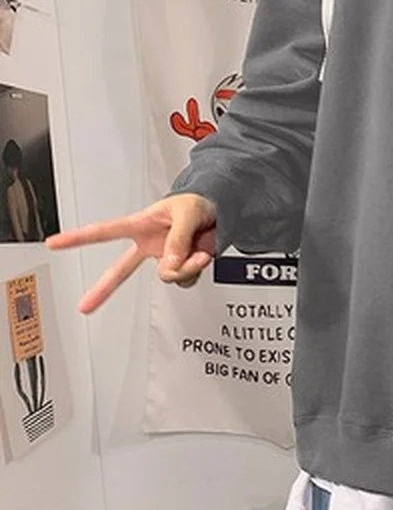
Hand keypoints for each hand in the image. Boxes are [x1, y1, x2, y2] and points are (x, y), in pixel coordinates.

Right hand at [44, 193, 217, 314]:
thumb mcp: (187, 213)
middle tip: (84, 306)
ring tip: (198, 248)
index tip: (54, 243)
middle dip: (103, 289)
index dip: (78, 238)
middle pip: (121, 270)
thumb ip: (178, 239)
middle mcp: (148, 245)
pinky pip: (184, 279)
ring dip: (186, 266)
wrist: (221, 211)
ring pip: (167, 276)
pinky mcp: (181, 267)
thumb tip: (168, 265)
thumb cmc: (198, 203)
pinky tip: (201, 255)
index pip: (105, 231)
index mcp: (141, 225)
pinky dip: (196, 270)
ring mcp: (164, 258)